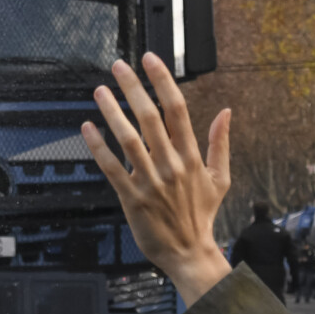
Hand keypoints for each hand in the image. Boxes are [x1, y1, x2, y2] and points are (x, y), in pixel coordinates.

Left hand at [80, 56, 233, 306]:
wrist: (189, 253)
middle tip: (118, 66)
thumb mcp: (220, 179)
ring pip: (128, 139)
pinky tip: (88, 127)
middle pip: (150, 118)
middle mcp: (171, 165)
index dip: (162, 81)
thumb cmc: (201, 216)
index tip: (150, 60)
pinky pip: (112, 168)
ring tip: (100, 91)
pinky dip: (98, 146)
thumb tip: (226, 112)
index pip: (177, 110)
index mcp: (191, 157)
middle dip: (133, 88)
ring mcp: (150, 182)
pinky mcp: (132, 198)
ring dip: (112, 112)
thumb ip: (220, 143)